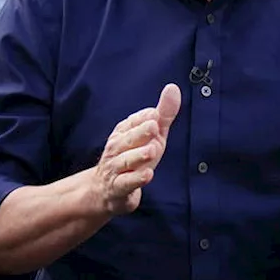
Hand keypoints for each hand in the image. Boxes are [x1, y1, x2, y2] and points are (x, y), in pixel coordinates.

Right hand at [93, 84, 180, 215]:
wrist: (106, 191)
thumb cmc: (134, 158)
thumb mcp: (152, 136)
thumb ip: (163, 114)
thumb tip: (173, 88)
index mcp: (123, 132)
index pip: (132, 122)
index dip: (144, 119)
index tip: (155, 115)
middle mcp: (117, 148)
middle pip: (127, 140)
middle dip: (140, 133)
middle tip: (154, 127)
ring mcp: (116, 169)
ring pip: (126, 161)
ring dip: (138, 155)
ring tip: (152, 150)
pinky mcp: (119, 188)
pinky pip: (126, 183)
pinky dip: (136, 179)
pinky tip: (147, 175)